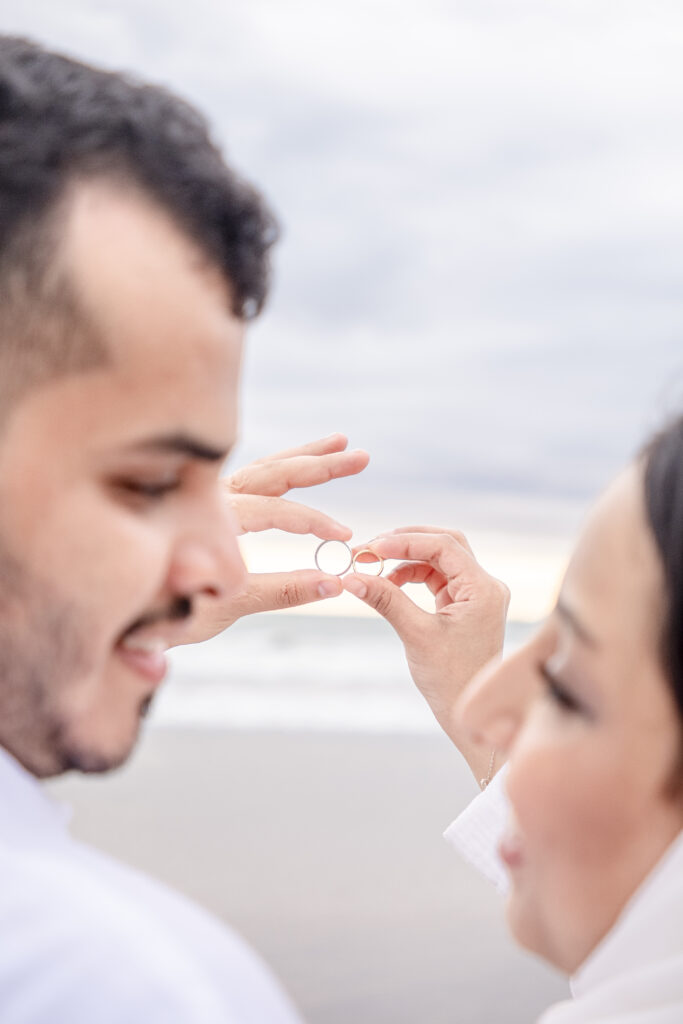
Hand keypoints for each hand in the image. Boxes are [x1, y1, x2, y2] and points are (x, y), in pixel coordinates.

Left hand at [176, 434, 368, 644]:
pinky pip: (249, 475)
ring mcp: (204, 496)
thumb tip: (333, 584)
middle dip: (319, 464)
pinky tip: (298, 463)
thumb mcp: (223, 607)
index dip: (312, 522)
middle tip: (362, 456)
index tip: (344, 537)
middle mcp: (205, 498)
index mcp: (206, 519)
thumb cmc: (159, 614)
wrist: (112, 611)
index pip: (271, 510)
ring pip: (261, 467)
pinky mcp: (204, 501)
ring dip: (303, 456)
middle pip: (270, 471)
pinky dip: (280, 466)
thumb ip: (279, 592)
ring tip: (342, 442)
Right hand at [343, 526, 509, 779]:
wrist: (467, 713)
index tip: (371, 548)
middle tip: (370, 548)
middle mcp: (485, 586)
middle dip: (406, 542)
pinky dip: (412, 575)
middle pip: (445, 544)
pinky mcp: (464, 604)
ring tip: (373, 568)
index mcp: (483, 589)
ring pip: (439, 559)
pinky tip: (389, 583)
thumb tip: (351, 577)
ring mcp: (476, 594)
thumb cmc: (450, 679)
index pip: (444, 546)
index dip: (405, 542)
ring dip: (406, 559)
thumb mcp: (415, 634)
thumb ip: (386, 599)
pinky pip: (437, 577)